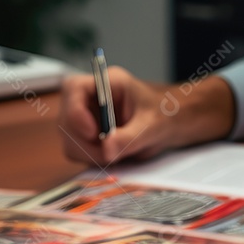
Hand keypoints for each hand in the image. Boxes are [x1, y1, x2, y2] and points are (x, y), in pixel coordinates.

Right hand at [59, 68, 234, 165]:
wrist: (177, 124)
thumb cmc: (168, 113)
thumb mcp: (152, 125)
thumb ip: (129, 137)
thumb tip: (106, 150)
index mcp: (105, 83)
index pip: (73, 89)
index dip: (75, 112)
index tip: (93, 133)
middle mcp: (91, 99)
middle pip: (66, 119)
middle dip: (85, 142)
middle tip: (110, 155)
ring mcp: (88, 118)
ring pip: (71, 140)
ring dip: (90, 154)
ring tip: (118, 155)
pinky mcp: (91, 138)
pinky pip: (80, 152)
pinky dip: (94, 159)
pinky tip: (115, 157)